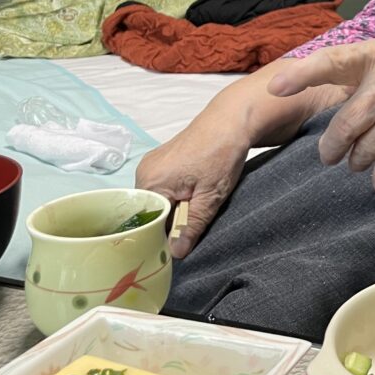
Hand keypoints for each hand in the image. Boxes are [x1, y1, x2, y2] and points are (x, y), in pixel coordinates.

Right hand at [135, 118, 249, 258]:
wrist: (231, 121)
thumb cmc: (221, 153)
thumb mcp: (210, 196)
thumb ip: (191, 226)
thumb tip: (176, 253)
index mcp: (150, 183)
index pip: (148, 223)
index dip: (163, 237)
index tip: (179, 247)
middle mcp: (144, 174)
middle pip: (150, 213)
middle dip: (170, 223)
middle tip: (193, 226)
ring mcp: (150, 165)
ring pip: (157, 201)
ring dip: (174, 209)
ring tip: (196, 205)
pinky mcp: (160, 161)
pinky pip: (161, 188)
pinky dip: (175, 196)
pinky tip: (192, 194)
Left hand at [267, 6, 374, 191]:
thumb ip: (370, 57)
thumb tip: (348, 75)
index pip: (331, 63)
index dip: (301, 76)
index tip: (276, 86)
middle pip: (344, 127)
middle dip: (331, 147)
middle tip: (329, 153)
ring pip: (365, 150)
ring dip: (356, 161)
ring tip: (357, 161)